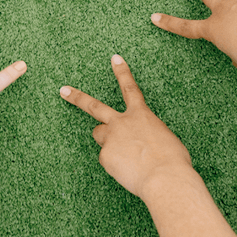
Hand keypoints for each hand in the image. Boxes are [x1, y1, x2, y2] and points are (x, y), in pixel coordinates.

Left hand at [60, 55, 191, 201]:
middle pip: (94, 106)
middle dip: (77, 97)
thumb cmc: (173, 161)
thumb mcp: (166, 139)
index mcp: (141, 115)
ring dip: (106, 140)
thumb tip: (141, 141)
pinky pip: (107, 159)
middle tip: (63, 90)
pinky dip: (116, 165)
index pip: (130, 88)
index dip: (122, 72)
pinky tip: (128, 171)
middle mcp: (122, 122)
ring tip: (123, 154)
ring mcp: (111, 138)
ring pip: (99, 135)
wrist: (165, 178)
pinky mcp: (105, 156)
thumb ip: (149, 134)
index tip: (115, 58)